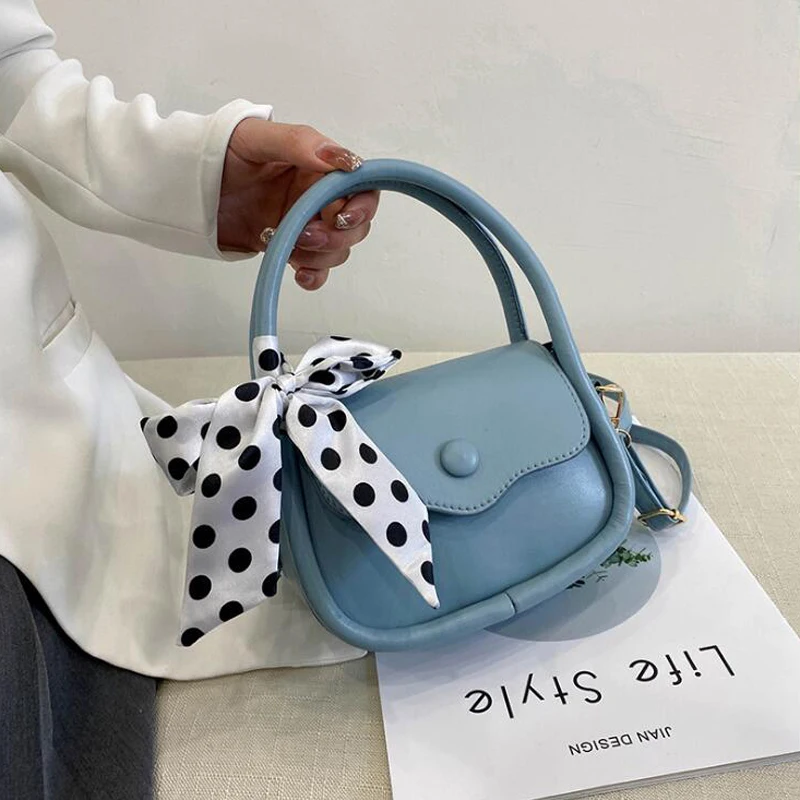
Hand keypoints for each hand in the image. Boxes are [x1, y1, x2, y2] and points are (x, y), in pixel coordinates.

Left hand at [217, 119, 378, 289]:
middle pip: (354, 225)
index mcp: (317, 166)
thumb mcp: (255, 138)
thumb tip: (341, 160)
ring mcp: (304, 224)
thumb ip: (299, 144)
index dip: (360, 207)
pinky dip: (313, 275)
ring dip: (319, 255)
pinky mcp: (289, 248)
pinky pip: (316, 269)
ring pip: (337, 250)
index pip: (361, 188)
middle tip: (304, 235)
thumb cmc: (217, 153)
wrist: (183, 188)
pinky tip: (298, 273)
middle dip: (335, 235)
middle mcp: (316, 196)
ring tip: (285, 245)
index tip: (338, 216)